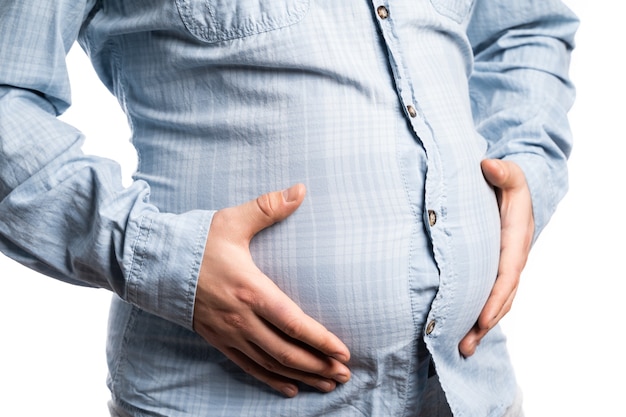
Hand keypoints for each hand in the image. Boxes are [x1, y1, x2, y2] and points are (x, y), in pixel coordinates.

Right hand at [193, 184, 350, 396]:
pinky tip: (289, 387)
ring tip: (327, 384)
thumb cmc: (196, 241)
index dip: (321, 341)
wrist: (155, 263)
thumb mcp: (233, 221)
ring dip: (301, 375)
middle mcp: (241, 317)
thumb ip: (269, 207)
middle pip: (286, 351)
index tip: (343, 352)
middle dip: (318, 366)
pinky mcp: (217, 339)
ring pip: (270, 363)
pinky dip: (270, 379)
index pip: (294, 323)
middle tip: (343, 375)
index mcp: (250, 289)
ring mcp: (228, 332)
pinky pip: (247, 366)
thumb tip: (300, 189)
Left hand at [459, 159, 533, 356]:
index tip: (480, 318)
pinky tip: (461, 332)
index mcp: (515, 240)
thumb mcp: (510, 174)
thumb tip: (488, 165)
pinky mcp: (491, 271)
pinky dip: (477, 316)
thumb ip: (502, 172)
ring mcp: (502, 268)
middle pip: (502, 297)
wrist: (514, 192)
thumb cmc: (509, 184)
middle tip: (465, 344)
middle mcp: (511, 259)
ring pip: (496, 303)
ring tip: (462, 349)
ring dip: (481, 327)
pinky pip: (488, 297)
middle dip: (485, 322)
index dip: (494, 297)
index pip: (506, 274)